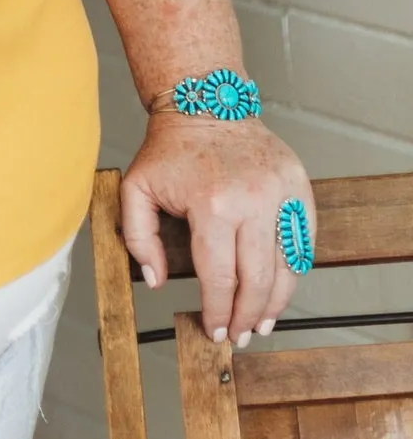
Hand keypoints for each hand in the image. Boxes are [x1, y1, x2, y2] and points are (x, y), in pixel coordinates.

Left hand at [120, 111, 314, 346]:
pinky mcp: (299, 187)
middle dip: (248, 316)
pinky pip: (303, 241)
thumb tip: (156, 280)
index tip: (215, 330)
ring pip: (287, 267)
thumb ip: (138, 238)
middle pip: (257, 280)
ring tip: (264, 323)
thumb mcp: (136, 188)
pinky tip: (281, 289)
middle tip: (241, 335)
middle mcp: (252, 200)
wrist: (206, 103)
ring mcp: (281, 193)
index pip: (219, 276)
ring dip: (276, 303)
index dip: (217, 311)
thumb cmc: (171, 149)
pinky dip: (294, 271)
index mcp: (211, 204)